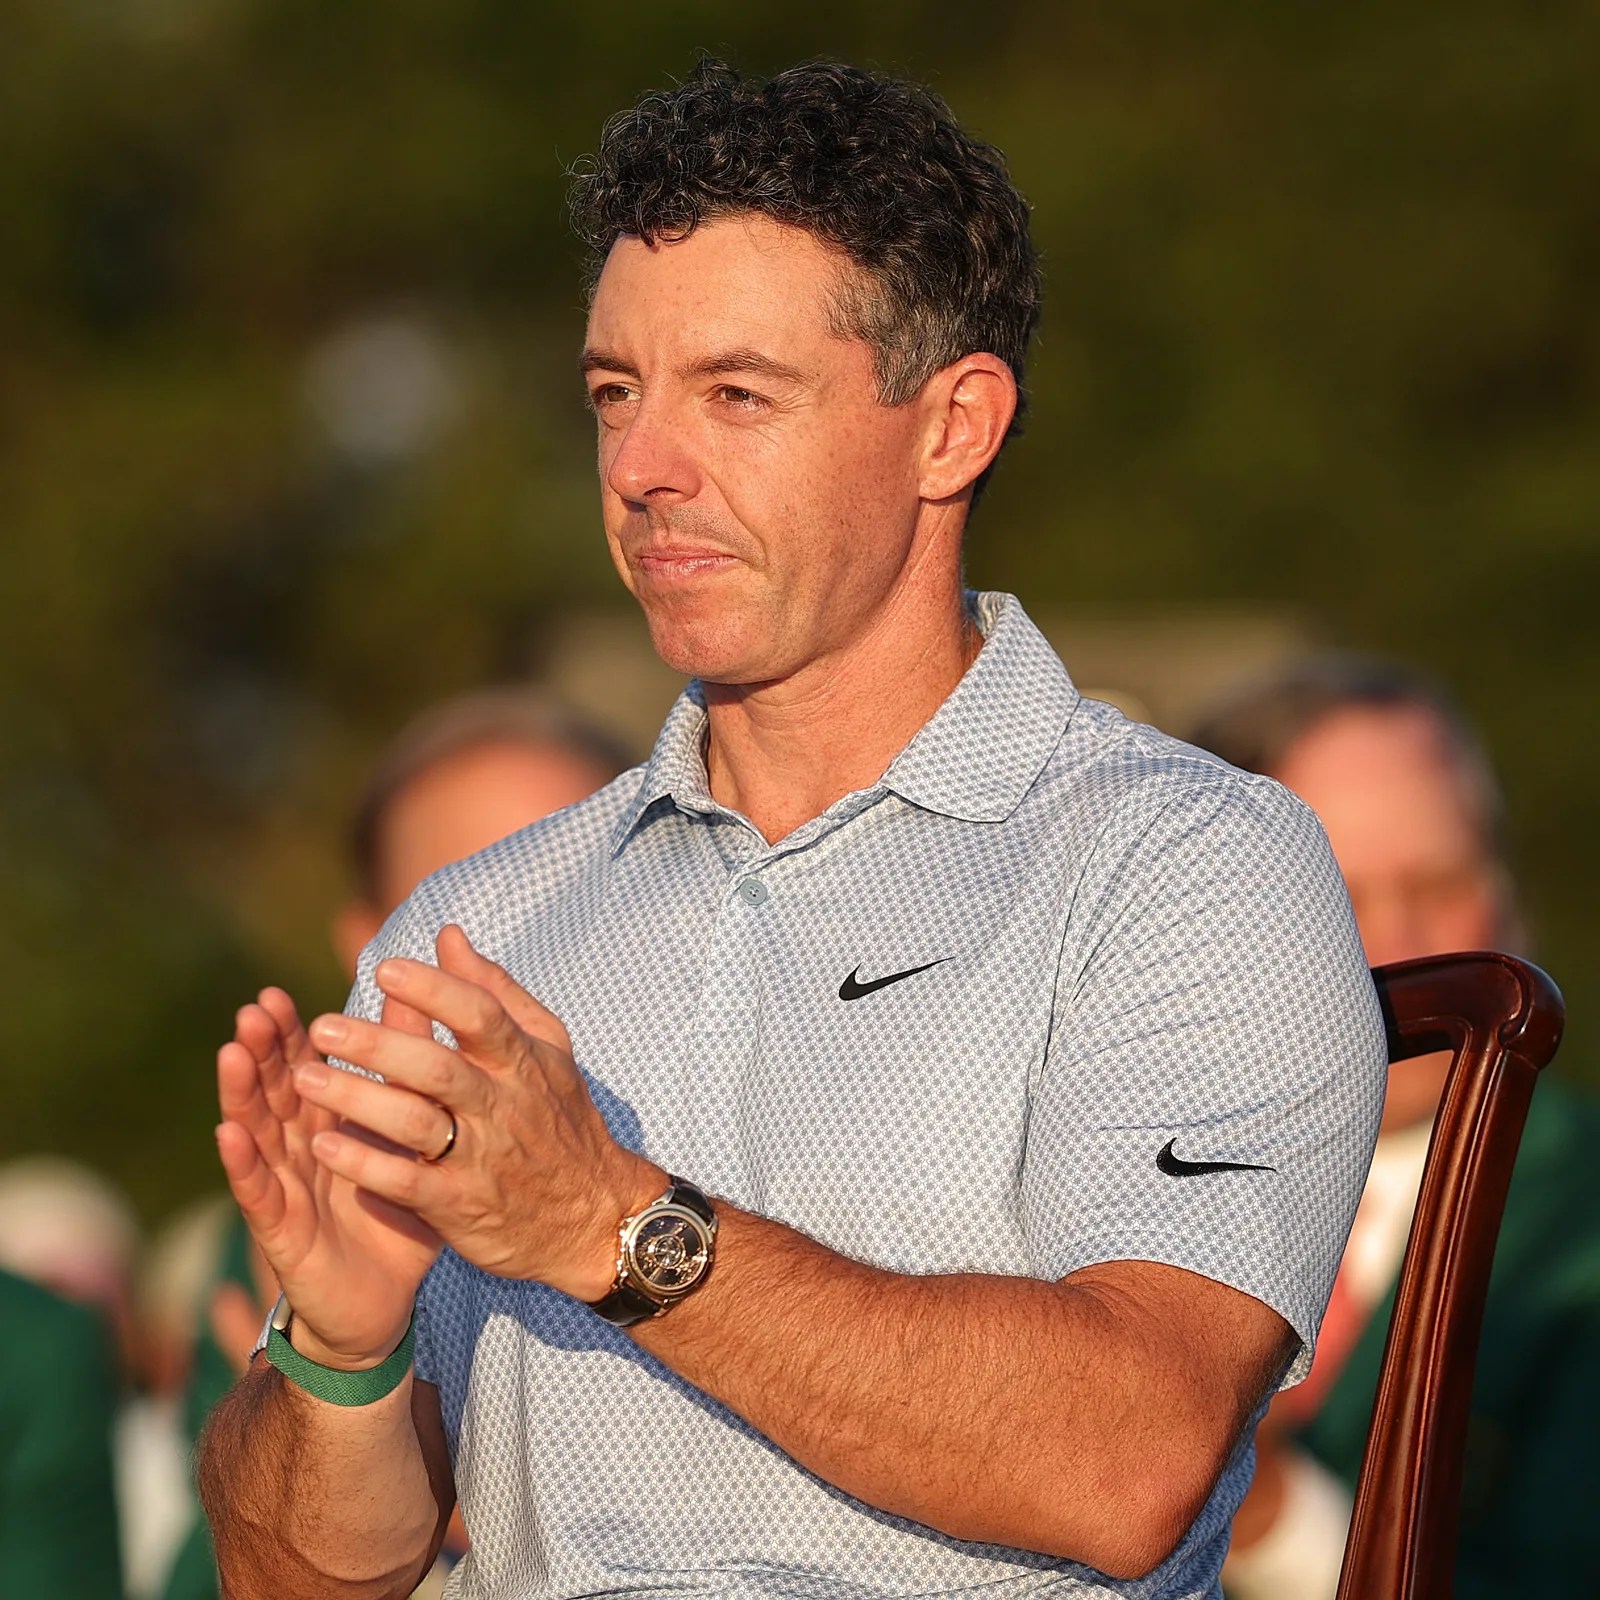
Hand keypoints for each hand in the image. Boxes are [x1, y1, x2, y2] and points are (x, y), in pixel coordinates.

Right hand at [215, 986, 441, 1366]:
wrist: (385, 1303)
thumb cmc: (397, 1213)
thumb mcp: (413, 1140)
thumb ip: (413, 1077)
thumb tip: (425, 1011)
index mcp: (329, 1126)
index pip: (303, 1069)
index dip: (288, 1035)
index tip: (276, 994)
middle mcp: (299, 1151)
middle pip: (274, 1092)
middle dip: (262, 1051)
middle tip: (255, 1008)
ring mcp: (286, 1190)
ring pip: (259, 1133)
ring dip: (242, 1093)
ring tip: (233, 1051)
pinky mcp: (282, 1232)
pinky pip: (259, 1193)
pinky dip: (243, 1162)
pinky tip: (228, 1133)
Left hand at [293, 924, 661, 1301]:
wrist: (592, 1214)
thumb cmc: (558, 1118)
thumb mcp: (547, 1048)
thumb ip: (495, 990)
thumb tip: (448, 935)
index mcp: (520, 1062)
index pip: (479, 1016)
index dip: (434, 991)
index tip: (385, 969)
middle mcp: (500, 1106)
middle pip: (438, 1069)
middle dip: (378, 1046)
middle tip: (322, 1027)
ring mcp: (480, 1158)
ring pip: (415, 1125)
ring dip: (358, 1101)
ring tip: (303, 1078)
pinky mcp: (460, 1206)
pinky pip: (406, 1184)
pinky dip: (365, 1164)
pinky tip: (323, 1144)